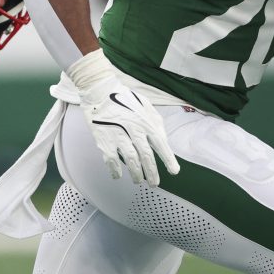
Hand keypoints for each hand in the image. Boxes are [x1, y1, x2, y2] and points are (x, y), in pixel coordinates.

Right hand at [68, 50, 179, 185]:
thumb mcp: (145, 105)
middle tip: (154, 183)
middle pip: (146, 156)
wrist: (99, 90)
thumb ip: (155, 122)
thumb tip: (163, 139)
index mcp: (145, 121)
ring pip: (131, 161)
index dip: (168, 159)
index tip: (173, 171)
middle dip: (152, 172)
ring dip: (136, 174)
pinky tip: (118, 175)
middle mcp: (134, 130)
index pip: (160, 144)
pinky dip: (115, 170)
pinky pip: (111, 160)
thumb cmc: (123, 98)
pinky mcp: (104, 139)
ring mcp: (118, 135)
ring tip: (139, 181)